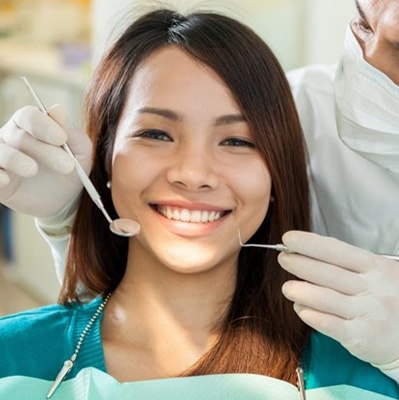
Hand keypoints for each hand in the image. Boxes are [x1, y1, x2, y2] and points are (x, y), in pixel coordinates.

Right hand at [0, 105, 90, 217]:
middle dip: (45, 151)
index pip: (29, 116)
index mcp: (31, 125)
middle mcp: (11, 137)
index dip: (43, 126)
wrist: (65, 200)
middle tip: (68, 166)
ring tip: (32, 170)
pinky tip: (5, 181)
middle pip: (19, 136)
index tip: (62, 139)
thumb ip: (71, 132)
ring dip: (14, 159)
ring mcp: (1, 158)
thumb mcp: (80, 152)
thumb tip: (57, 108)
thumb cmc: (71, 168)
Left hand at [278, 231, 398, 366]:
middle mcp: (372, 288)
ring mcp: (368, 313)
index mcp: (376, 267)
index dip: (310, 243)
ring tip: (287, 287)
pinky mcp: (362, 337)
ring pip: (325, 298)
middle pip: (327, 273)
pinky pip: (330, 324)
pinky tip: (301, 309)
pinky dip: (311, 315)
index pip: (337, 250)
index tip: (288, 239)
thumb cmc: (386, 298)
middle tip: (283, 258)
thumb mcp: (376, 274)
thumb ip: (346, 265)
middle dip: (299, 263)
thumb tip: (305, 253)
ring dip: (300, 290)